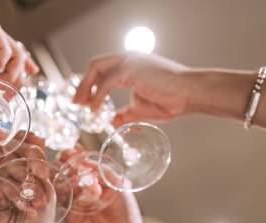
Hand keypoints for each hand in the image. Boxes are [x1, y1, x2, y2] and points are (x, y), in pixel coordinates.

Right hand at [59, 146, 143, 222]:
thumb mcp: (119, 183)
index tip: (70, 152)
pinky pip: (61, 203)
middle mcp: (79, 185)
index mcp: (91, 175)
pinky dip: (65, 196)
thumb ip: (103, 171)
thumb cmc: (125, 207)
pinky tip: (75, 195)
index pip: (76, 160)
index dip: (71, 155)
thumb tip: (85, 161)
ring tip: (75, 181)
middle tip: (68, 165)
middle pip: (63, 171)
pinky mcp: (68, 214)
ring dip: (64, 180)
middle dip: (63, 165)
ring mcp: (73, 199)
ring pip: (59, 185)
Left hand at [73, 52, 190, 126]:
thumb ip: (125, 113)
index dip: (90, 83)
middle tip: (76, 102)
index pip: (102, 68)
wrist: (190, 94)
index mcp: (131, 64)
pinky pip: (106, 82)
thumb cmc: (172, 100)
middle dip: (83, 83)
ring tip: (81, 105)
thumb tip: (113, 121)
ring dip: (85, 87)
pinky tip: (95, 110)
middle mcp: (128, 59)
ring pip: (96, 68)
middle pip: (95, 64)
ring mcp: (130, 61)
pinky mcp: (131, 70)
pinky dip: (97, 97)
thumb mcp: (140, 109)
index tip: (82, 101)